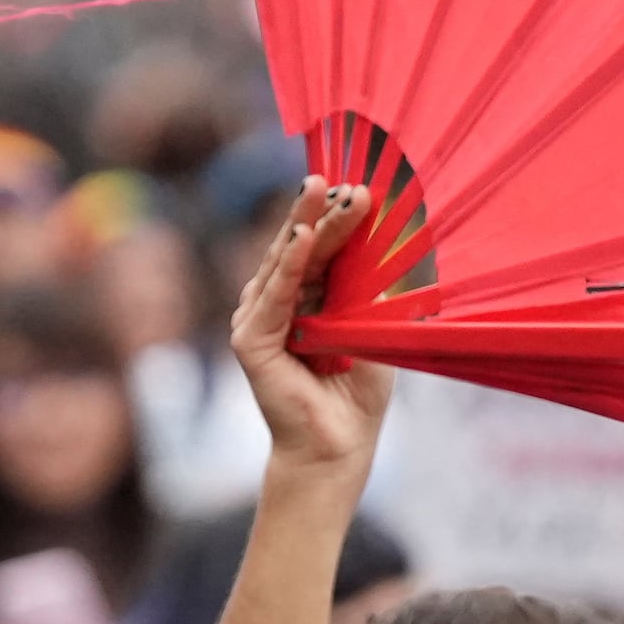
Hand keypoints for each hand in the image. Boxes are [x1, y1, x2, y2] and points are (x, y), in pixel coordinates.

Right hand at [225, 181, 389, 476]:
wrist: (338, 446)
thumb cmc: (356, 393)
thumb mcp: (370, 325)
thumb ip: (362, 286)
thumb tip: (373, 235)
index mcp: (304, 300)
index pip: (319, 249)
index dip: (336, 219)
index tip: (359, 187)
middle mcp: (275, 305)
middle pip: (299, 248)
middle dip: (318, 210)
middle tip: (336, 178)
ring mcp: (257, 322)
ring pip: (286, 263)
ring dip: (306, 225)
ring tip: (324, 193)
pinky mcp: (250, 342)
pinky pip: (273, 295)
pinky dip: (289, 265)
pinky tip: (303, 236)